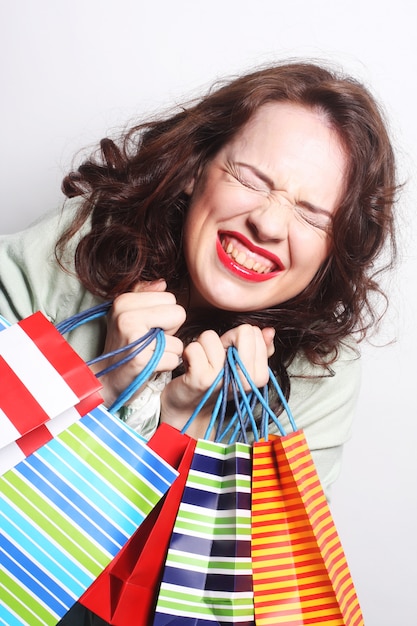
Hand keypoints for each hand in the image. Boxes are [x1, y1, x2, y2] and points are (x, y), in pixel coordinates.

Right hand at [91, 280, 185, 407]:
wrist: (106, 378)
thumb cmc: (124, 344)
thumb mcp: (128, 314)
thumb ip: (145, 295)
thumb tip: (162, 282)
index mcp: (123, 301)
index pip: (170, 298)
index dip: (164, 315)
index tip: (148, 326)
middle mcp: (126, 316)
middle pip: (178, 313)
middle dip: (170, 330)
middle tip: (150, 340)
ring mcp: (133, 338)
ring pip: (178, 340)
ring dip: (168, 350)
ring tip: (148, 353)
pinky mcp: (141, 360)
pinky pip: (174, 358)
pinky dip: (166, 365)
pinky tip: (150, 365)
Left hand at [160, 324, 274, 438]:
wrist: (191, 409)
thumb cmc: (216, 383)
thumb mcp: (240, 366)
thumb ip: (258, 348)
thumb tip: (269, 331)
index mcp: (259, 376)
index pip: (253, 333)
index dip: (237, 337)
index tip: (230, 353)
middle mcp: (245, 380)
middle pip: (243, 332)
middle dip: (224, 338)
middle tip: (217, 356)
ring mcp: (223, 379)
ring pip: (211, 337)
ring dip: (203, 345)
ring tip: (204, 362)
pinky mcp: (201, 379)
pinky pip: (194, 348)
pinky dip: (189, 352)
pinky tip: (191, 366)